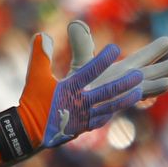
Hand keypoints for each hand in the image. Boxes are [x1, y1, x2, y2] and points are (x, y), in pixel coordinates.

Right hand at [0, 32, 142, 162]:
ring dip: (125, 98)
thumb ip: (40, 55)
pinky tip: (121, 105)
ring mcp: (84, 117)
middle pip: (106, 93)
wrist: (28, 132)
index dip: (102, 60)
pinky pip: (103, 118)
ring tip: (139, 91)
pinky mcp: (84, 126)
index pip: (88, 71)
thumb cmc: (32, 101)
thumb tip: (41, 34)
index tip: (115, 48)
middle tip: (139, 74)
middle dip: (124, 83)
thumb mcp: (34, 76)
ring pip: (109, 107)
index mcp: (69, 89)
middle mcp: (80, 103)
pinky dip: (113, 111)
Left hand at [67, 20, 167, 98]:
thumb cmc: (74, 86)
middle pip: (150, 73)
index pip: (142, 59)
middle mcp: (126, 83)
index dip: (155, 51)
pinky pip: (135, 96)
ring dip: (160, 82)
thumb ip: (81, 44)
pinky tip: (164, 86)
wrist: (67, 108)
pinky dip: (149, 91)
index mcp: (121, 71)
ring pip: (146, 86)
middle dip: (165, 68)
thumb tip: (76, 25)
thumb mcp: (81, 61)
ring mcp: (123, 94)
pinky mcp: (116, 102)